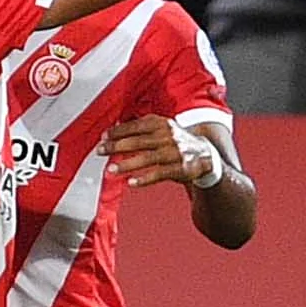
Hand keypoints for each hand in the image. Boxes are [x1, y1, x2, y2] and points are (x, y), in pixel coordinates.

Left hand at [100, 114, 222, 189]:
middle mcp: (168, 136)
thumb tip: (114, 129)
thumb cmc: (177, 141)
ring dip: (127, 164)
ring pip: (147, 158)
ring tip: (110, 170)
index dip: (118, 131)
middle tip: (100, 151)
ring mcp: (175, 152)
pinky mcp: (181, 168)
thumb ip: (142, 128)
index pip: (135, 126)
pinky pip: (160, 174)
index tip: (102, 137)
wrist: (205, 154)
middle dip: (116, 146)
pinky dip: (145, 179)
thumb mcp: (163, 128)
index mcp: (162, 124)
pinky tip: (131, 183)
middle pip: (138, 141)